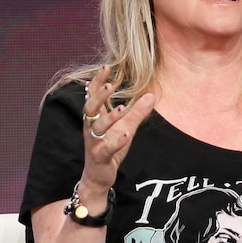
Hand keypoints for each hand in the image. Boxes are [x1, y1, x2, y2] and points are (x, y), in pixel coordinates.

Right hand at [79, 65, 155, 208]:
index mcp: (96, 118)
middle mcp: (91, 128)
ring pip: (96, 128)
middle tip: (110, 84)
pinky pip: (105, 149)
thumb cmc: (110, 147)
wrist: (99, 176)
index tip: (106, 67)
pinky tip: (125, 135)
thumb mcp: (126, 127)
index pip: (93, 96)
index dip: (97, 82)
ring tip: (121, 109)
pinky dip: (115, 141)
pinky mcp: (99, 157)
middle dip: (99, 96)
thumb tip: (151, 95)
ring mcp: (94, 143)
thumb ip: (137, 112)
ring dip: (109, 118)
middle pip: (90, 108)